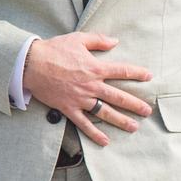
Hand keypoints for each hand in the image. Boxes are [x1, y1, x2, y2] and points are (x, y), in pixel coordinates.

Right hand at [24, 32, 152, 146]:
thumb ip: (98, 40)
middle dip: (135, 104)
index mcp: (95, 68)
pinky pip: (84, 123)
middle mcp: (91, 85)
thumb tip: (115, 41)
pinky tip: (105, 141)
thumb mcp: (78, 39)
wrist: (31, 64)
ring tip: (134, 127)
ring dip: (121, 121)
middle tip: (147, 111)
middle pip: (118, 97)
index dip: (137, 74)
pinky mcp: (68, 108)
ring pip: (105, 112)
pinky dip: (94, 133)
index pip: (122, 71)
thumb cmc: (54, 49)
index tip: (149, 77)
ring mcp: (80, 99)